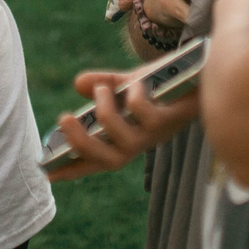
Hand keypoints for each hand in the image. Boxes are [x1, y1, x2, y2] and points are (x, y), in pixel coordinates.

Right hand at [45, 67, 200, 182]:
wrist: (201, 76)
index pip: (96, 160)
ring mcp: (156, 134)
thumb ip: (103, 84)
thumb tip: (77, 84)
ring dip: (106, 116)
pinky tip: (135, 84)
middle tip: (64, 119)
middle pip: (108, 161)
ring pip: (126, 142)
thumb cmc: (163, 85)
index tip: (46, 171)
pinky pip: (147, 116)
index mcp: (125, 138)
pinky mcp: (171, 120)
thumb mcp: (128, 82)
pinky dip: (134, 100)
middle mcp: (140, 142)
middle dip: (82, 144)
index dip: (72, 168)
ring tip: (102, 91)